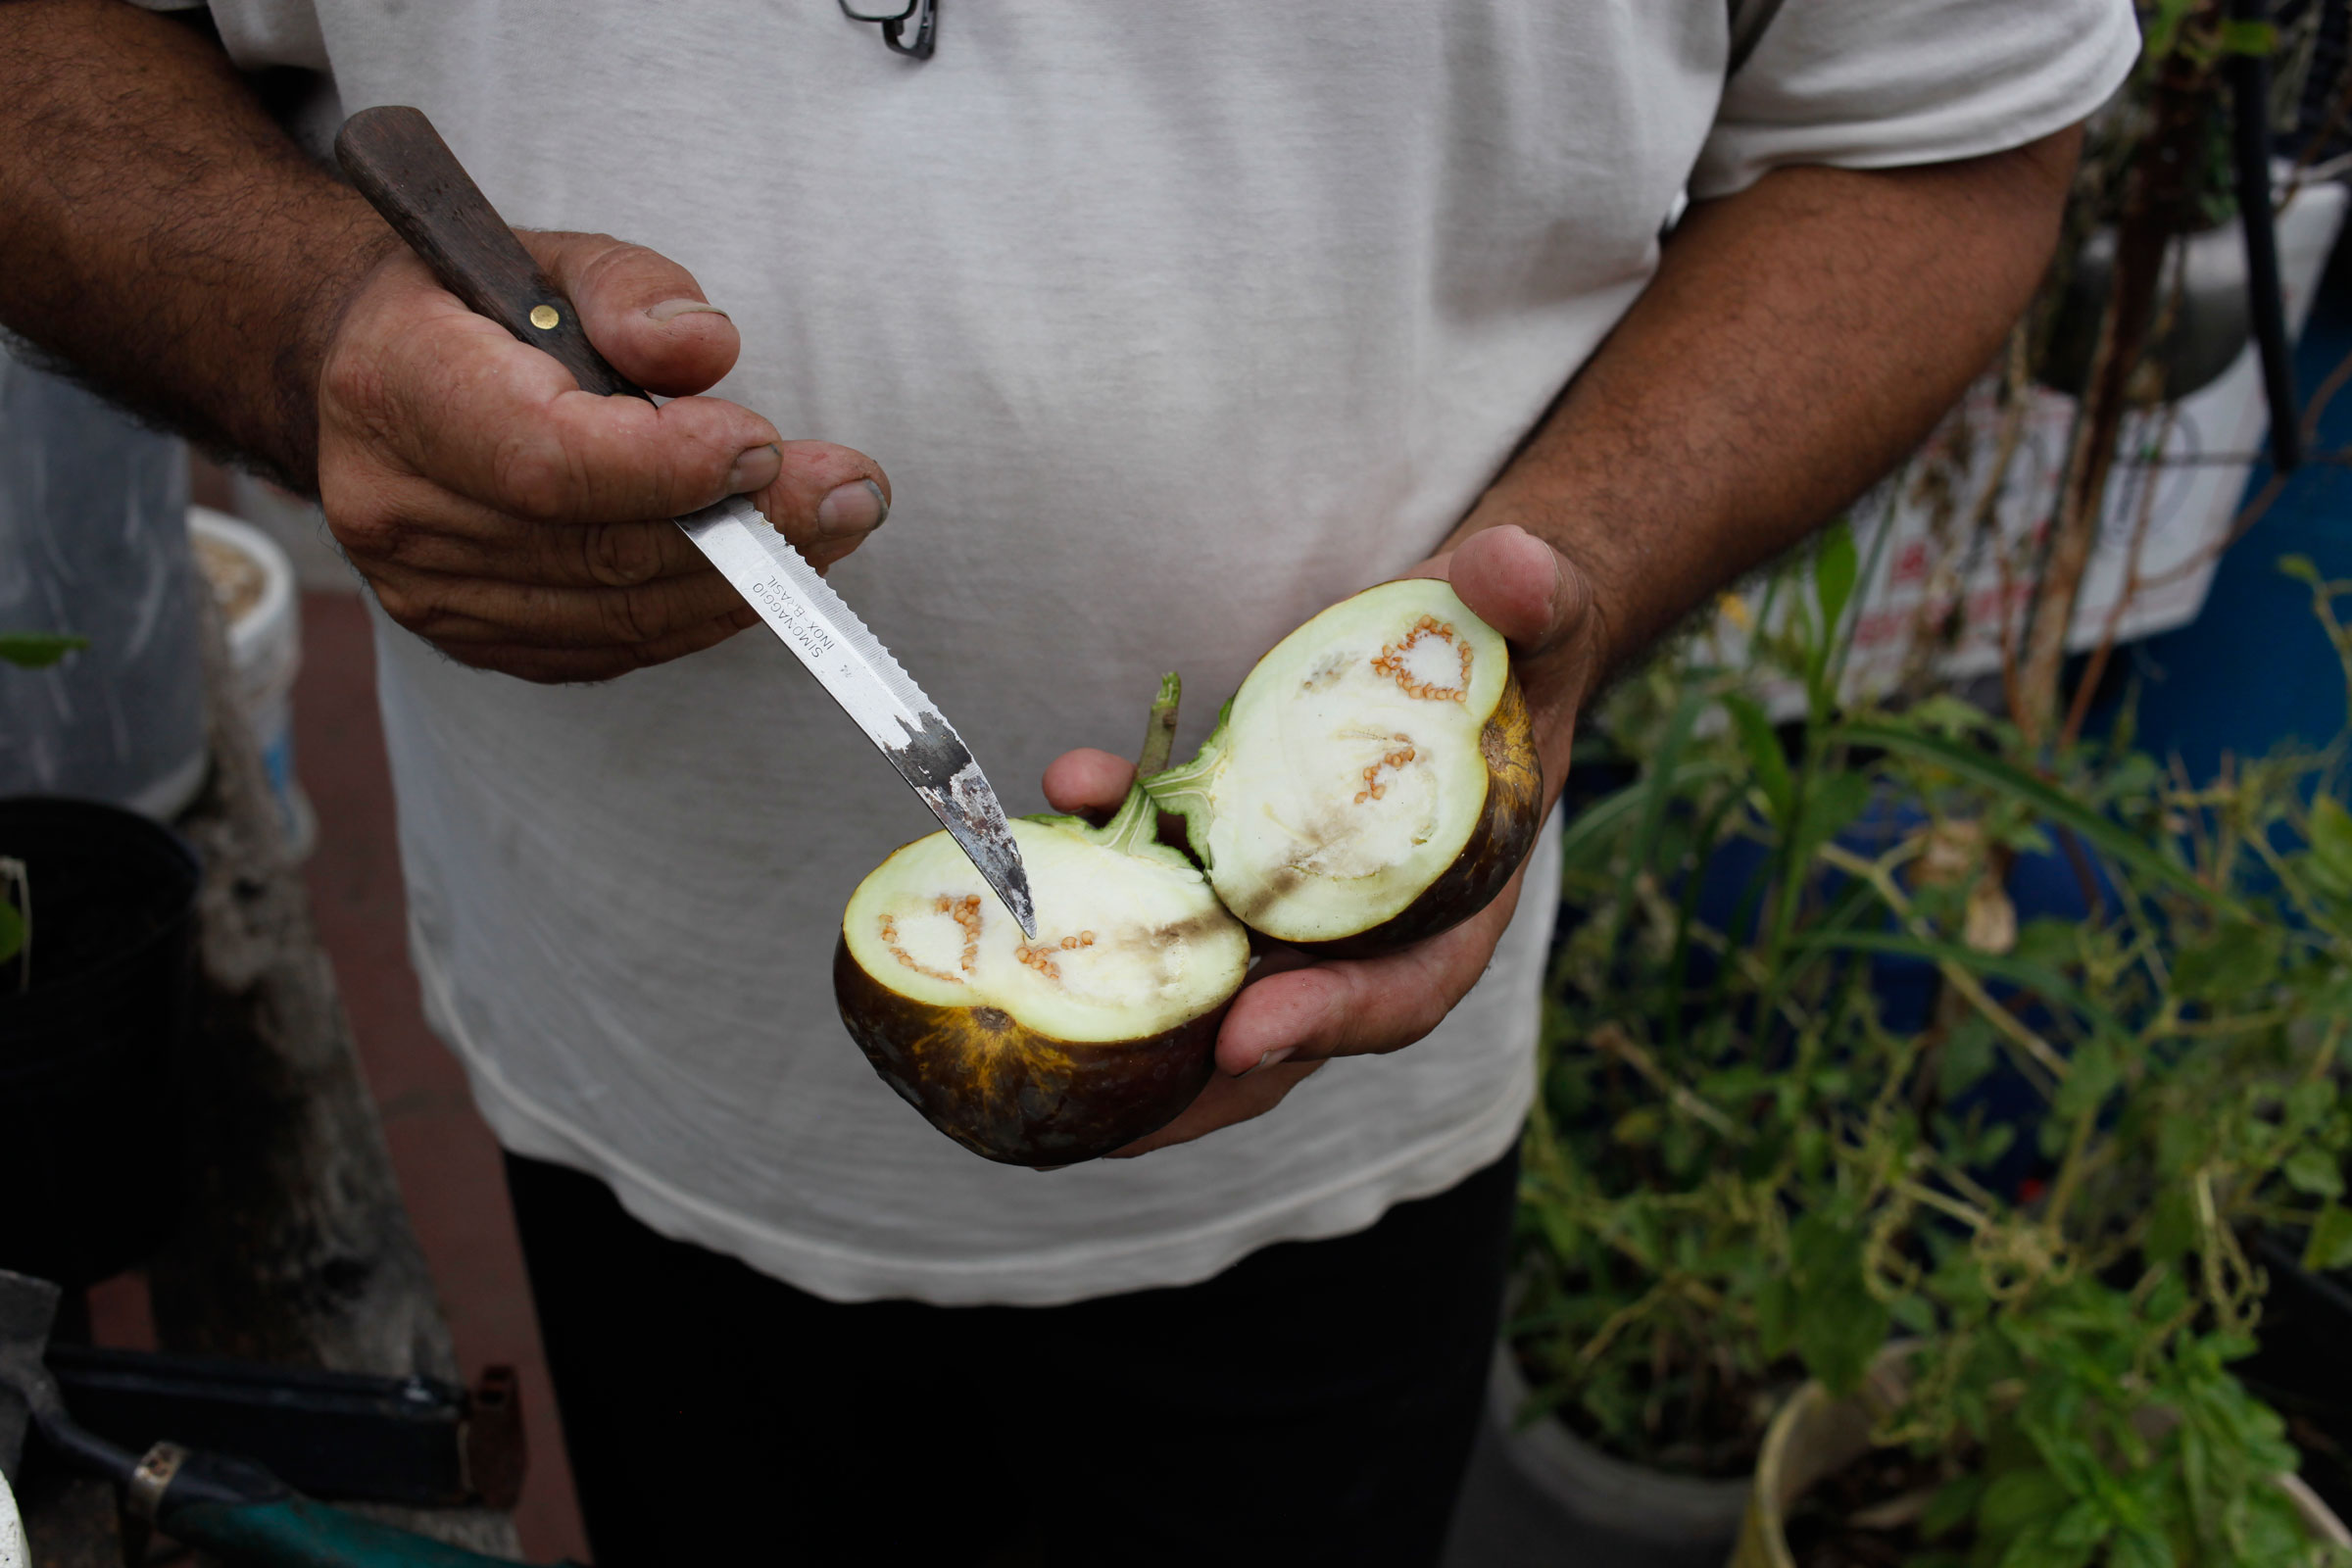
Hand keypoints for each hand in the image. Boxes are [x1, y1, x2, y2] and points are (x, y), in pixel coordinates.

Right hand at [315, 231, 890, 682]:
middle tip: (855, 493)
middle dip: (750, 527)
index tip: (767, 445)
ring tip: (837, 524)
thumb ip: (633, 290)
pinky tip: (765, 569)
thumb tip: (706, 348)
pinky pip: (615, 646)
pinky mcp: (477, 640)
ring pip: (621, 613)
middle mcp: (396, 507)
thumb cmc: (476, 306)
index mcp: (396, 387)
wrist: (373, 371)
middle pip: (601, 549)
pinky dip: (702, 613)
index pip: (545, 459)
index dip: (668, 466)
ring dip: (748, 579)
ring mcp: (431, 592)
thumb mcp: (553, 254)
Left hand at [1040, 524, 1602, 1154]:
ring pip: (1208, 977)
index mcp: (1459, 905)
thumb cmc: (1520, 642)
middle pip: (1286, 1030)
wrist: (1474, 631)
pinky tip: (1065, 792)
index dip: (1333, 1020)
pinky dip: (1111, 856)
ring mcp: (1293, 898)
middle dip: (1197, 1080)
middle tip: (1103, 1122)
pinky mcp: (1237, 850)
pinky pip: (1167, 878)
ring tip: (1031, 1017)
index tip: (1251, 1033)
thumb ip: (1538, 598)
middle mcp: (1368, 924)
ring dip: (1125, 998)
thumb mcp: (1547, 620)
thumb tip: (1508, 573)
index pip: (1404, 992)